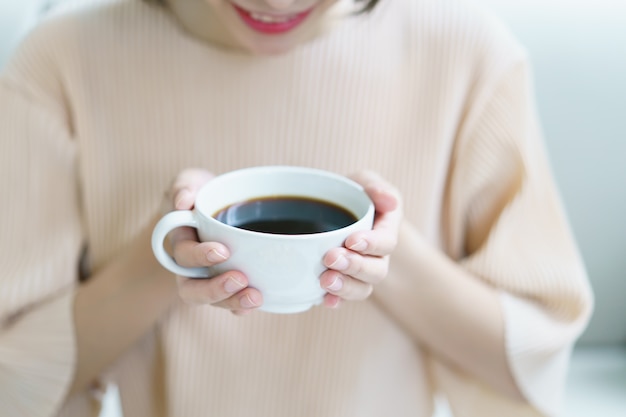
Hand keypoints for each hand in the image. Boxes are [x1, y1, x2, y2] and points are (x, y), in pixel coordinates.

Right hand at [165, 169, 262, 314]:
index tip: (222, 251)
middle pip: (191, 289)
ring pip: (213, 301)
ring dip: (233, 302)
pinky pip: (231, 304)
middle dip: (214, 289)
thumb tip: (183, 201)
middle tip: (239, 279)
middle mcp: (190, 267)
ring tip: (255, 297)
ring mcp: (209, 279)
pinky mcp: (229, 284)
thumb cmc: (203, 194)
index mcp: (180, 241)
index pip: (182, 255)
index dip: (200, 256)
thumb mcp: (191, 181)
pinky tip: (261, 300)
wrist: (218, 205)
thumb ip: (184, 186)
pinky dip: (243, 307)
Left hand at [320, 170, 402, 307]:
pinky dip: (335, 301)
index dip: (372, 244)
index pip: (387, 242)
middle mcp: (376, 255)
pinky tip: (324, 300)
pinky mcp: (342, 281)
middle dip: (355, 267)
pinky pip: (343, 298)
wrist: (334, 209)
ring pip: (362, 288)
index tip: (352, 240)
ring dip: (346, 287)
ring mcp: (360, 272)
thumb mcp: (363, 182)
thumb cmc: (352, 193)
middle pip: (376, 270)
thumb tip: (389, 201)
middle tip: (331, 258)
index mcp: (386, 229)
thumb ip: (375, 187)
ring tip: (325, 281)